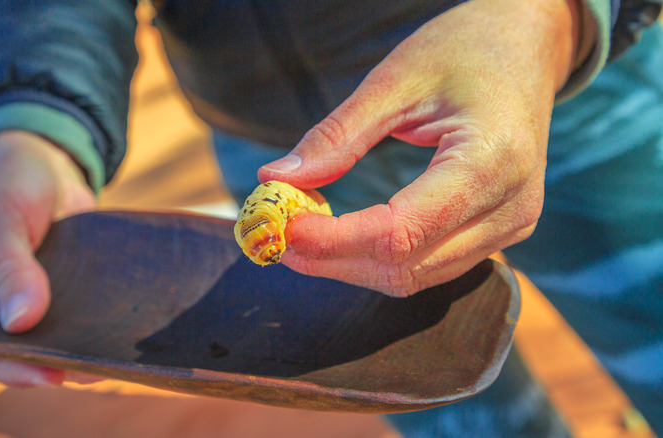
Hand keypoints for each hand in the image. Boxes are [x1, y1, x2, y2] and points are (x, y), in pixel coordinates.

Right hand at [0, 130, 96, 385]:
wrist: (48, 165)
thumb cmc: (11, 185)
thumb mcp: (1, 220)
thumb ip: (10, 269)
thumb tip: (20, 323)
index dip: (7, 369)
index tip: (49, 374)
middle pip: (14, 357)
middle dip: (50, 368)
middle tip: (91, 371)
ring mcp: (26, 306)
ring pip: (48, 347)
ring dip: (77, 357)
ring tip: (110, 362)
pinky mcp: (60, 299)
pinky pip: (74, 326)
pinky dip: (93, 335)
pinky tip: (119, 340)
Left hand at [258, 0, 580, 295]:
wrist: (526, 48)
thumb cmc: (465, 50)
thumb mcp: (395, 79)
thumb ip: (337, 136)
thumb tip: (276, 181)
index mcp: (491, 160)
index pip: (400, 231)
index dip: (334, 240)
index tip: (282, 226)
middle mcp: (511, 207)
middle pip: (405, 266)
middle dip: (333, 260)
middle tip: (277, 236)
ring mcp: (512, 227)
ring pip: (416, 277)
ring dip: (352, 265)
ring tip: (303, 235)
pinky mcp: (503, 233)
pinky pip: (432, 267)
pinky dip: (381, 259)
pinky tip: (345, 236)